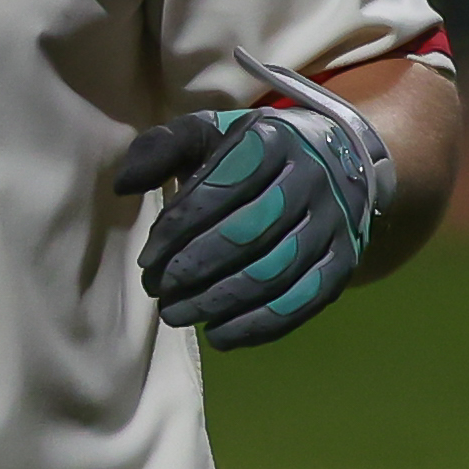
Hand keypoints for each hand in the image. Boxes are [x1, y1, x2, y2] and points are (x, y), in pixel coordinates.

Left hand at [112, 104, 377, 349]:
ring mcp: (332, 223)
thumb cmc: (254, 149)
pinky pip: (302, 302)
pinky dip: (258, 326)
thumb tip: (123, 186)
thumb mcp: (208, 132)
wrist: (340, 157)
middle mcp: (308, 179)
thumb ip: (161, 149)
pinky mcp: (345, 261)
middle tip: (157, 292)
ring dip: (218, 303)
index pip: (217, 190)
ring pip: (271, 274)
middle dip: (192, 271)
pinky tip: (220, 336)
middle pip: (244, 236)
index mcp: (269, 140)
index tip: (147, 260)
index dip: (177, 229)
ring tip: (177, 314)